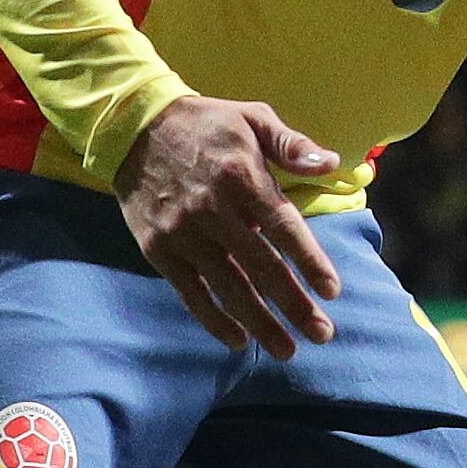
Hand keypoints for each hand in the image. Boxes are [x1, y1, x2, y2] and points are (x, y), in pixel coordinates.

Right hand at [119, 96, 344, 356]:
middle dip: (294, 305)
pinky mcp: (159, 250)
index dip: (310, 261)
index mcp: (241, 175)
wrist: (134, 127)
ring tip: (287, 349)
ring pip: (228, 287)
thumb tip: (332, 164)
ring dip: (260, 323)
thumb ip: (293, 145)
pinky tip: (239, 340)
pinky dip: (214, 320)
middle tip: (322, 334)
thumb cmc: (206, 123)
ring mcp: (183, 233)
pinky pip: (191, 293)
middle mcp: (212, 209)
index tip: (333, 290)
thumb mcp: (253, 118)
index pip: (283, 228)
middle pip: (261, 267)